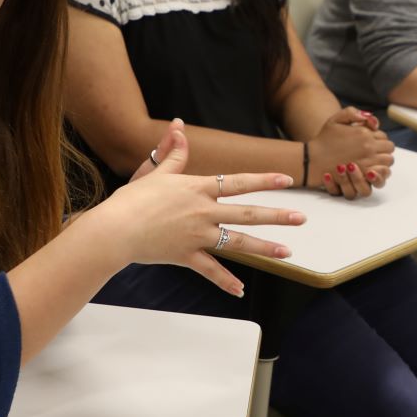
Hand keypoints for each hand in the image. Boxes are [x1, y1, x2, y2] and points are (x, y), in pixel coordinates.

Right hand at [102, 121, 304, 294]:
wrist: (115, 229)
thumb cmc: (131, 199)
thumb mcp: (152, 171)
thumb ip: (171, 151)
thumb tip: (179, 126)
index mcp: (197, 188)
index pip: (237, 182)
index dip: (263, 180)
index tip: (286, 180)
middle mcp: (203, 211)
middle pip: (247, 213)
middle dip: (277, 216)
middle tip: (301, 218)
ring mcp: (197, 235)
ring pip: (237, 242)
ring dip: (264, 248)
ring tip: (288, 252)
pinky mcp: (186, 256)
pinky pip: (210, 271)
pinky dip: (225, 281)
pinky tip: (240, 290)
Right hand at [307, 107, 395, 199]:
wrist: (313, 159)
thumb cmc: (324, 139)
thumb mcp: (336, 119)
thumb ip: (353, 113)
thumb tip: (371, 118)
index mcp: (364, 133)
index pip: (384, 137)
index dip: (378, 140)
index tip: (369, 143)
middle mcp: (368, 146)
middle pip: (389, 149)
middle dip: (383, 150)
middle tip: (372, 153)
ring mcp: (367, 161)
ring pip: (388, 161)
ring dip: (382, 161)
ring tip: (372, 162)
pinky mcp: (363, 174)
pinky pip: (381, 174)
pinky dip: (379, 172)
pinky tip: (371, 171)